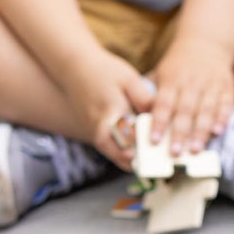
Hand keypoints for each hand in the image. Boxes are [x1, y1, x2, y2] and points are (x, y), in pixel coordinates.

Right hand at [62, 50, 155, 169]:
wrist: (75, 67)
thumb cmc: (106, 71)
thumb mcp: (129, 79)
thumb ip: (143, 98)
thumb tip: (158, 115)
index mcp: (111, 109)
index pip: (127, 133)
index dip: (142, 143)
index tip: (156, 150)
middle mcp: (98, 122)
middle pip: (113, 148)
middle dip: (130, 158)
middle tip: (148, 166)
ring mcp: (91, 127)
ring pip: (107, 149)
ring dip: (123, 159)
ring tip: (141, 166)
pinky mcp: (90, 128)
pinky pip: (104, 145)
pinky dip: (116, 152)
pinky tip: (131, 156)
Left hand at [148, 32, 233, 154]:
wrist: (207, 43)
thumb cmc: (178, 65)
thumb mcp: (160, 73)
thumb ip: (151, 94)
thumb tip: (137, 118)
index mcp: (172, 80)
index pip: (164, 104)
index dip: (159, 123)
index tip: (154, 141)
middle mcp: (192, 83)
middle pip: (185, 111)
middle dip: (180, 134)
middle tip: (174, 153)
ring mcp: (211, 85)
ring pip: (206, 111)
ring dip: (200, 132)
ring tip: (195, 150)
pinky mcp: (227, 87)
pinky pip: (226, 105)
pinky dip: (222, 119)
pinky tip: (217, 132)